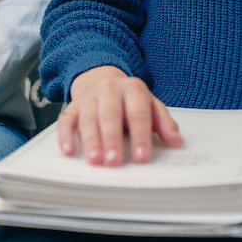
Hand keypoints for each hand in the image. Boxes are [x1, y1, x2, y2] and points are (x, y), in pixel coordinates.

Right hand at [58, 65, 181, 165]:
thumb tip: (176, 141)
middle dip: (112, 139)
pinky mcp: (73, 107)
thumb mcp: (151, 106)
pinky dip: (65, 136)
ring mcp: (89, 98)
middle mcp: (109, 90)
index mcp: (133, 89)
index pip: (138, 113)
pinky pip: (66, 120)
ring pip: (88, 118)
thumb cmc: (130, 101)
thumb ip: (164, 123)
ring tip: (95, 160)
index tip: (141, 157)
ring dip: (91, 140)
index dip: (140, 136)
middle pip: (110, 114)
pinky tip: (69, 151)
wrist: (102, 80)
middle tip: (114, 161)